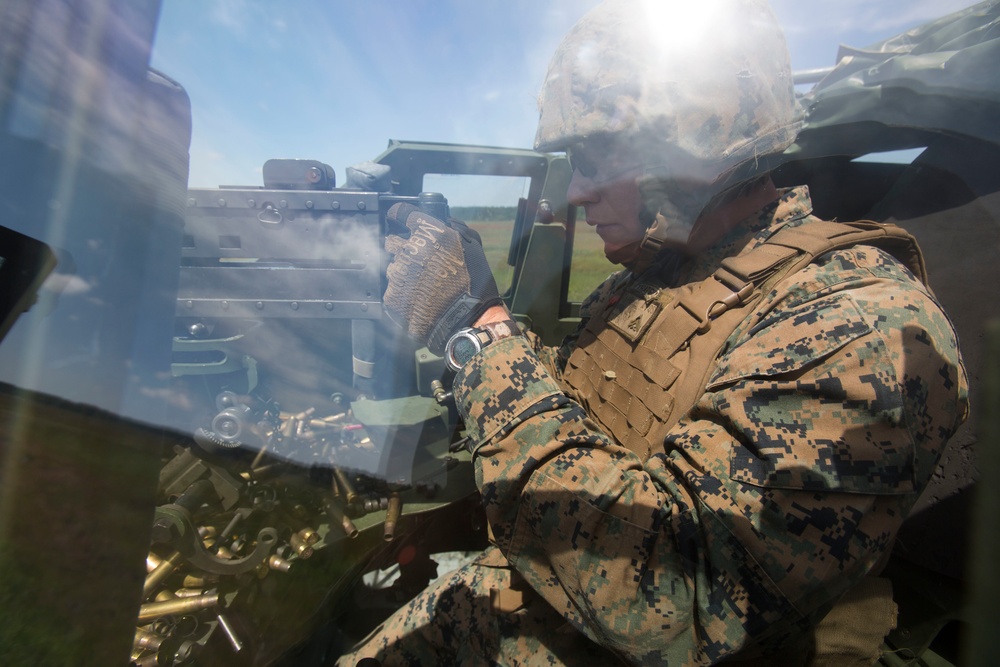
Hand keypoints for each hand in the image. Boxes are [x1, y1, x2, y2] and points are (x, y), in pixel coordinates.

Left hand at [383, 203, 500, 353]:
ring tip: (422, 286)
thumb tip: (443, 221)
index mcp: (427, 232)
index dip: (400, 215)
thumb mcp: (472, 245)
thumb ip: (454, 228)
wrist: (469, 320)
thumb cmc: (474, 282)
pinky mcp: (392, 296)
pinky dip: (402, 293)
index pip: (400, 212)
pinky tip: (419, 299)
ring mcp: (397, 273)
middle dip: (401, 248)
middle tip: (417, 261)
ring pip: (392, 267)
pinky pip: (392, 289)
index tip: (399, 219)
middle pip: (392, 241)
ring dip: (403, 273)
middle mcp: (408, 249)